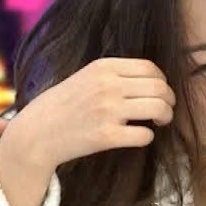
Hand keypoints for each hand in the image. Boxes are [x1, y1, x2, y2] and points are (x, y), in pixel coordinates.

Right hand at [0, 58, 173, 173]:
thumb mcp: (84, 78)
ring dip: (165, 117)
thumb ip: (113, 75)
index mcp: (102, 67)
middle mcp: (107, 86)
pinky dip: (147, 137)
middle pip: (159, 88)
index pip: (150, 68)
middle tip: (164, 111)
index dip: (162, 81)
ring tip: (158, 122)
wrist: (36, 133)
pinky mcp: (106, 136)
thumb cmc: (62, 106)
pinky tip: (137, 137)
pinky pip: (145, 135)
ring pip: (159, 108)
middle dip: (169, 100)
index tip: (159, 92)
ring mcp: (107, 111)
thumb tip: (152, 80)